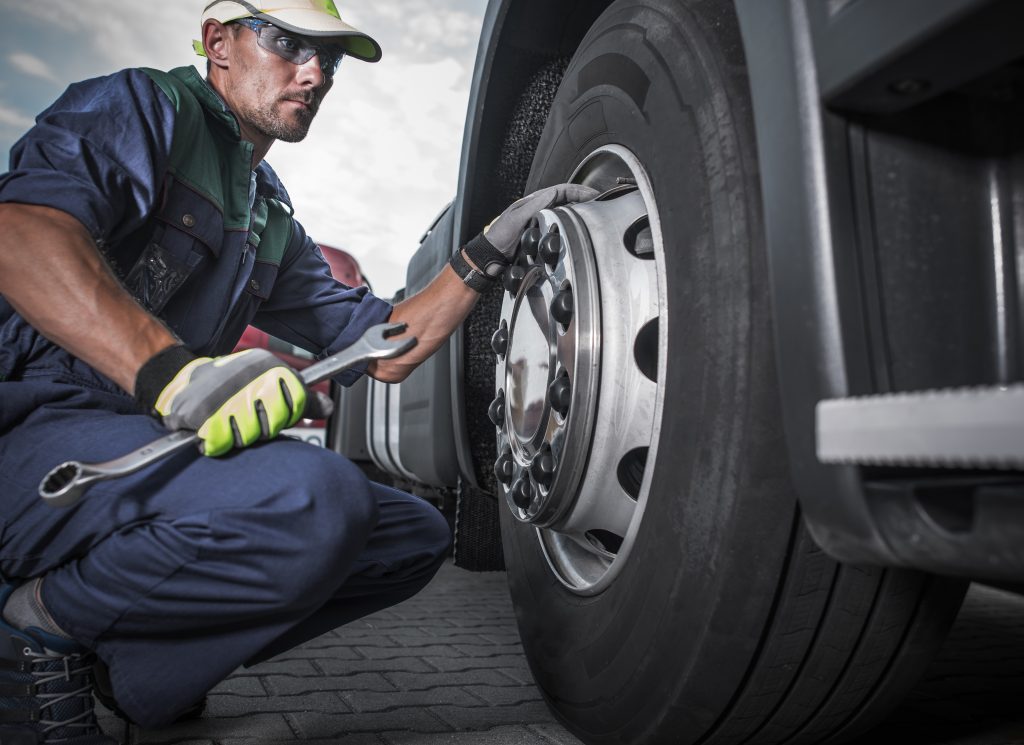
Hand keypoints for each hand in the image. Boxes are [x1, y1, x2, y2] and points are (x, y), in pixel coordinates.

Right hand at [153, 349, 329, 455]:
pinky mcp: (198, 413)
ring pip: (247, 437)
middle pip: (272, 425)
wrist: (186, 379)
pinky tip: (212, 427)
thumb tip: (329, 408)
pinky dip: (215, 442)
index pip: (297, 403)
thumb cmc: (234, 386)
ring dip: (237, 436)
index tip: (270, 411)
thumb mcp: (271, 384)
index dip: (284, 415)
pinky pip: (219, 443)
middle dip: (260, 428)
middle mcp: (248, 376)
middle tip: (245, 416)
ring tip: (227, 419)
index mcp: (269, 366)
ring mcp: (223, 394)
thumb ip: (301, 400)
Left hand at [484, 183, 599, 258]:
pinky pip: (560, 227)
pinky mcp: (541, 235)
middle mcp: (539, 209)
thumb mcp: (516, 218)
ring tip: (593, 213)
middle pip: (566, 199)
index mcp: (533, 202)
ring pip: (565, 212)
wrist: (490, 256)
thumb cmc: (499, 236)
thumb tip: (553, 193)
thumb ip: (534, 206)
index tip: (592, 194)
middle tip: (599, 202)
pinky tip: (579, 230)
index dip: (578, 190)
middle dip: (583, 198)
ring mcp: (540, 222)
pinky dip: (572, 225)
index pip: (561, 190)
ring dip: (579, 211)